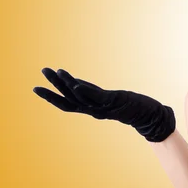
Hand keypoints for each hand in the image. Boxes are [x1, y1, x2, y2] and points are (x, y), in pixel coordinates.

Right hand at [33, 68, 175, 141]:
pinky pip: (96, 97)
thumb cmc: (131, 106)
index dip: (51, 96)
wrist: (152, 117)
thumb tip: (75, 84)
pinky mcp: (114, 102)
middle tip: (40, 75)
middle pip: (68, 100)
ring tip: (54, 71)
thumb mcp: (107, 98)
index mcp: (92, 109)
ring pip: (80, 96)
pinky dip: (84, 91)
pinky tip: (75, 84)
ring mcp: (103, 107)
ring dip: (66, 84)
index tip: (36, 87)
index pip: (67, 103)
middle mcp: (95, 110)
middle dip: (53, 89)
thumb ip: (91, 92)